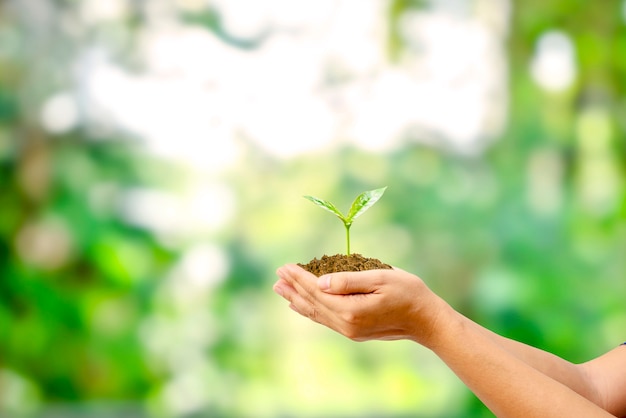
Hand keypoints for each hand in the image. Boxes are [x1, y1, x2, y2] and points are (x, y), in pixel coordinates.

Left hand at [273, 264, 448, 346]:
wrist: (426, 320)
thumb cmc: (408, 293)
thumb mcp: (380, 278)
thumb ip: (348, 280)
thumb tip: (320, 282)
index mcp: (350, 310)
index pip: (316, 290)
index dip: (299, 277)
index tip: (285, 266)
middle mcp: (346, 324)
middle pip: (312, 303)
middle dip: (293, 288)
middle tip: (277, 276)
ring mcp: (349, 331)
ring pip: (316, 313)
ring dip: (297, 300)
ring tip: (280, 290)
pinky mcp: (353, 332)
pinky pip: (325, 320)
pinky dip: (310, 310)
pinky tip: (302, 305)